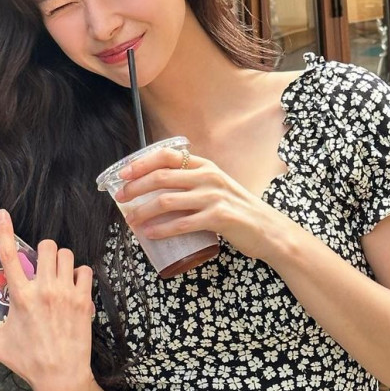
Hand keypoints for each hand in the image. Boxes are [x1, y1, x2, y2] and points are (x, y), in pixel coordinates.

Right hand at [0, 209, 96, 390]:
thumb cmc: (26, 361)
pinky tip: (72, 285)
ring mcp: (66, 293)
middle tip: (39, 265)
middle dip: (42, 251)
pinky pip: (85, 270)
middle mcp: (44, 290)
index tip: (3, 214)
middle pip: (47, 246)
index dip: (4, 231)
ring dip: (60, 260)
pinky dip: (79, 273)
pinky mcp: (84, 300)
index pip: (9, 255)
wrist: (61, 377)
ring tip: (55, 274)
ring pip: (66, 255)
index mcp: (20, 297)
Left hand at [116, 145, 285, 261]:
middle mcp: (208, 176)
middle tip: (121, 198)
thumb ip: (192, 182)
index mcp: (205, 165)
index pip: (167, 156)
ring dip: (143, 211)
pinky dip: (161, 229)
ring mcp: (213, 196)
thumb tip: (155, 188)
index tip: (123, 173)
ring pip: (167, 201)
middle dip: (136, 187)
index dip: (142, 163)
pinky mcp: (218, 218)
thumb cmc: (237, 209)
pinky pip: (182, 223)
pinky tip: (149, 234)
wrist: (268, 229)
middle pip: (162, 177)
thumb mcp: (215, 186)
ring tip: (130, 219)